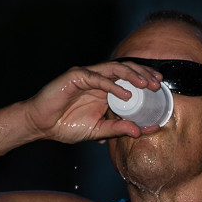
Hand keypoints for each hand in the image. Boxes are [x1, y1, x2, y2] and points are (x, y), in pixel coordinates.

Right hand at [22, 61, 163, 142]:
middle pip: (126, 69)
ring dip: (132, 75)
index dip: (145, 80)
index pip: (129, 79)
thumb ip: (118, 129)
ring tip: (145, 85)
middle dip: (144, 74)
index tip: (160, 89)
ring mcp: (87, 76)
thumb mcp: (98, 131)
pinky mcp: (76, 77)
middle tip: (157, 84)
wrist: (41, 125)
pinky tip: (125, 95)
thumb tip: (140, 132)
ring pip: (115, 69)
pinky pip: (98, 78)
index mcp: (105, 90)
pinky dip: (113, 86)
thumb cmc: (66, 126)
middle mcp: (98, 79)